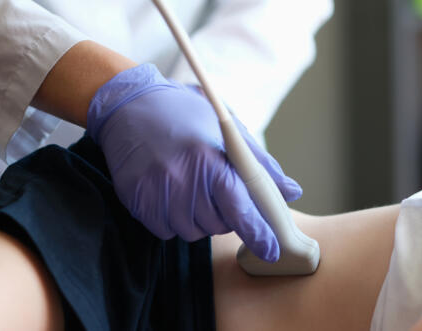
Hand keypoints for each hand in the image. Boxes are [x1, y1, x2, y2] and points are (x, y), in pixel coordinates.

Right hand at [86, 64, 301, 261]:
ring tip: (192, 186)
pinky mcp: (138, 201)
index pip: (242, 210)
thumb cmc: (185, 113)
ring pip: (193, 231)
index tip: (271, 250)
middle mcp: (185, 180)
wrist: (129, 104)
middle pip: (219, 225)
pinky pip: (166, 231)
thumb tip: (292, 192)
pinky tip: (171, 192)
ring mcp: (158, 193)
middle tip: (217, 188)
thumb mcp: (228, 128)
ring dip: (200, 219)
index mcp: (212, 160)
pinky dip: (174, 219)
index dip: (259, 234)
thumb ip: (261, 164)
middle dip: (226, 215)